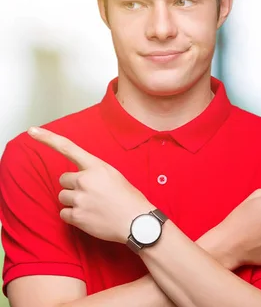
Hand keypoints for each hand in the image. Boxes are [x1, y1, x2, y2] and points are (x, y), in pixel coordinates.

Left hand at [28, 127, 153, 243]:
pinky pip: (64, 213)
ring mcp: (80, 199)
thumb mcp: (114, 176)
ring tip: (93, 206)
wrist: (137, 222)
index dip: (48, 139)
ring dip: (73, 202)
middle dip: (73, 186)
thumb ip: (94, 172)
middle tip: (91, 194)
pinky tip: (90, 217)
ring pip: (62, 197)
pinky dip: (74, 216)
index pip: (68, 148)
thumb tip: (78, 177)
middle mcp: (85, 180)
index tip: (32, 131)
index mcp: (96, 166)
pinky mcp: (77, 216)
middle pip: (63, 179)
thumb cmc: (129, 198)